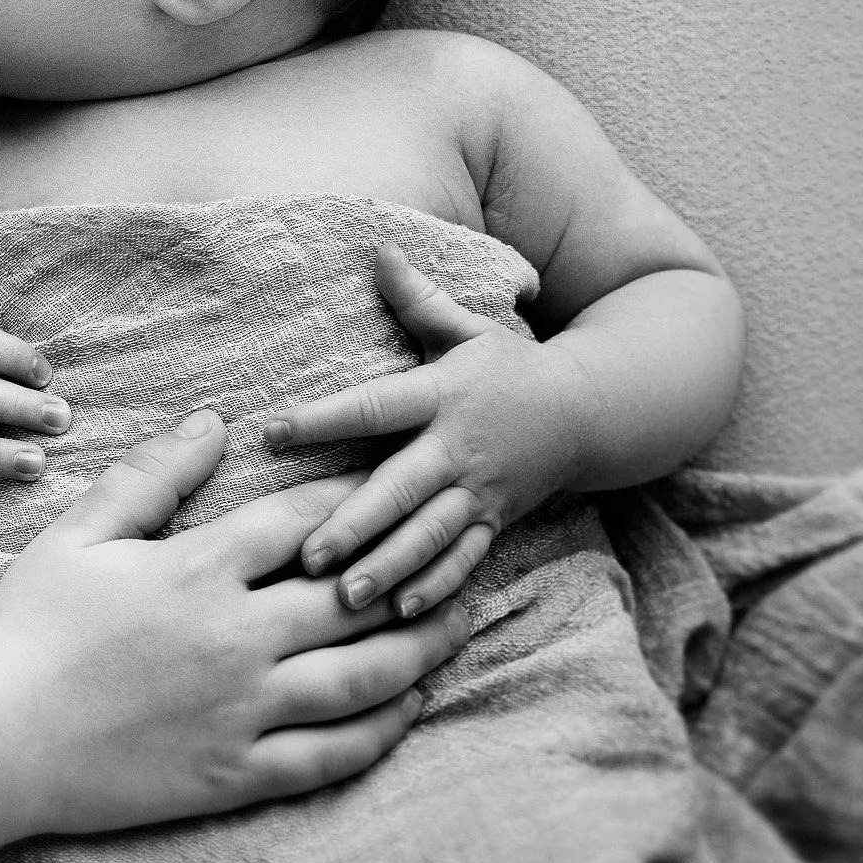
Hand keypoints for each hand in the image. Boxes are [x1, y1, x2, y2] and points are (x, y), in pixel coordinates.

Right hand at [0, 412, 470, 833]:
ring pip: (365, 677)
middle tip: (462, 549)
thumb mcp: (79, 534)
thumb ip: (151, 475)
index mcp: (198, 570)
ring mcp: (243, 710)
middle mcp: (236, 638)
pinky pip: (335, 752)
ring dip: (424, 647)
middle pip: (357, 597)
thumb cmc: (28, 628)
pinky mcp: (239, 771)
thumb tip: (212, 420)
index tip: (392, 477)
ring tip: (461, 623)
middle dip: (416, 568)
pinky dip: (385, 726)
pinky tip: (411, 703)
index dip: (356, 495)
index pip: (304, 521)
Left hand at [260, 244, 591, 618]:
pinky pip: (464, 559)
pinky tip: (401, 614)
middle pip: (401, 487)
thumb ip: (417, 298)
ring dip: (388, 567)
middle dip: (356, 522)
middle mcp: (458, 447)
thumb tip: (377, 247)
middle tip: (307, 554)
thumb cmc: (509, 366)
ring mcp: (480, 490)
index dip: (322, 419)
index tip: (271, 431)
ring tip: (343, 597)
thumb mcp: (466, 327)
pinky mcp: (496, 521)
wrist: (591, 413)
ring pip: (430, 535)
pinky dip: (436, 586)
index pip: (373, 406)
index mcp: (441, 395)